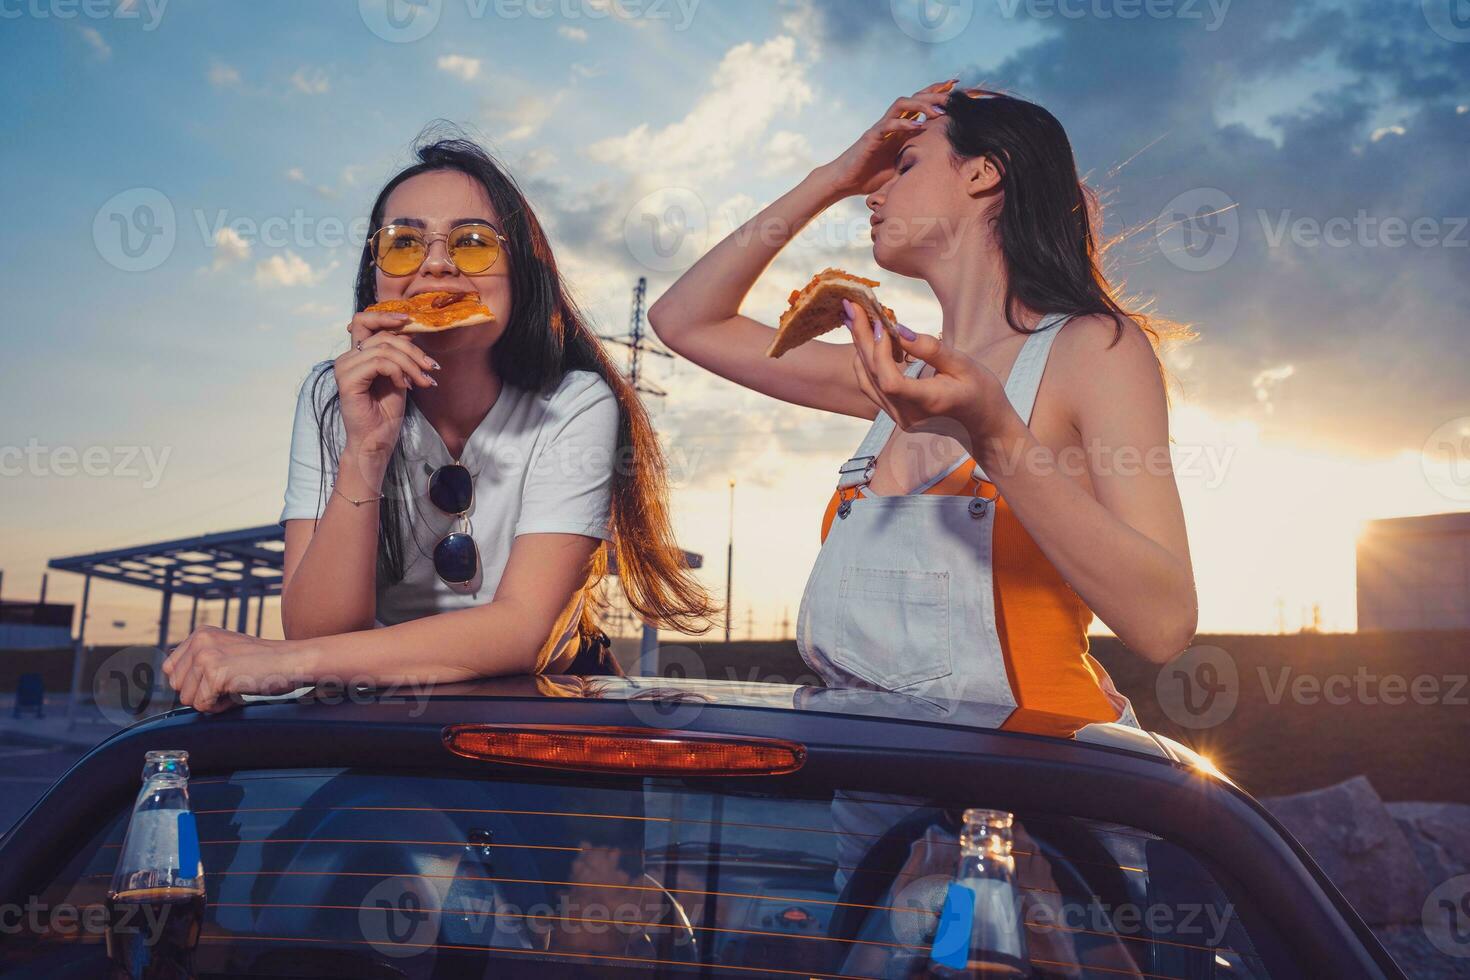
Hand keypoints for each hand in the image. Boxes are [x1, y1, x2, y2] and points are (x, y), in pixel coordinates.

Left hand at [161, 626, 301, 713]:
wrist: (292, 662)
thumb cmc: (265, 662)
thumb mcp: (226, 650)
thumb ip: (199, 657)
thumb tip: (171, 676)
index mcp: (200, 633)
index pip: (171, 669)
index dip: (193, 683)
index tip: (218, 679)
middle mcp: (199, 640)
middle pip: (176, 686)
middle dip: (200, 692)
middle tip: (228, 684)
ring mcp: (206, 655)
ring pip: (187, 698)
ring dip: (210, 701)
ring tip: (234, 687)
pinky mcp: (215, 673)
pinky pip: (202, 706)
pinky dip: (219, 707)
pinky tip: (237, 693)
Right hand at [334, 308, 441, 456]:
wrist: (377, 440)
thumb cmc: (386, 413)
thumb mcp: (398, 376)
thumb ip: (398, 354)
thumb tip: (410, 333)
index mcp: (356, 354)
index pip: (364, 321)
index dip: (386, 316)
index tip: (410, 320)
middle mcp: (347, 358)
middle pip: (382, 336)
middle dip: (413, 350)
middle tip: (431, 367)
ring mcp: (344, 368)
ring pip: (384, 349)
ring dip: (411, 364)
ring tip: (423, 381)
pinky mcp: (347, 380)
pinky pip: (379, 363)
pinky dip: (399, 372)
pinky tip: (406, 386)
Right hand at [811, 80, 956, 199]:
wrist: (845, 181)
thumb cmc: (871, 176)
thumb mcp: (901, 167)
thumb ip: (917, 159)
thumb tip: (942, 165)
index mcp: (900, 128)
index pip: (921, 104)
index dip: (938, 93)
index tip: (957, 86)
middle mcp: (892, 123)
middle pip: (915, 98)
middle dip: (935, 93)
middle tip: (954, 93)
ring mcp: (881, 127)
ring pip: (902, 104)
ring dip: (922, 105)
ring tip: (939, 111)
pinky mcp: (872, 136)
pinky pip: (889, 124)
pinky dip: (904, 123)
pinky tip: (918, 126)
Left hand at [844, 299, 1012, 446]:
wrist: (982, 422)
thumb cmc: (979, 391)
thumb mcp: (963, 365)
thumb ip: (931, 349)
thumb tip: (901, 330)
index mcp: (928, 403)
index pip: (891, 383)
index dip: (881, 353)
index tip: (881, 324)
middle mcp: (908, 414)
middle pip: (874, 376)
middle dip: (862, 339)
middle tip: (853, 307)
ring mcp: (899, 417)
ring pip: (867, 381)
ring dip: (859, 348)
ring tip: (854, 318)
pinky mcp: (895, 412)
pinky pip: (871, 387)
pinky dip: (866, 361)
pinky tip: (865, 339)